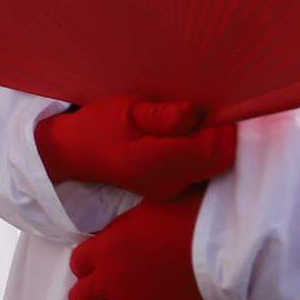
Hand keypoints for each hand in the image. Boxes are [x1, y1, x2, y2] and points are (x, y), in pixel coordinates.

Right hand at [35, 97, 237, 200]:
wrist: (77, 154)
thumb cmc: (100, 126)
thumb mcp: (127, 109)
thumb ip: (164, 115)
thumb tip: (196, 114)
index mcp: (155, 162)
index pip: (212, 150)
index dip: (222, 128)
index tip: (213, 109)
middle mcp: (169, 183)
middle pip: (220, 160)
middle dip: (221, 135)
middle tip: (201, 114)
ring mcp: (173, 190)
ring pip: (216, 167)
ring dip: (213, 144)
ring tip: (189, 126)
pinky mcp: (175, 190)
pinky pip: (205, 171)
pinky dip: (205, 153)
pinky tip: (184, 139)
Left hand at [54, 193, 211, 299]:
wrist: (214, 245)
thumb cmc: (179, 220)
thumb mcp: (134, 218)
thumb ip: (113, 237)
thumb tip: (105, 245)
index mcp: (102, 250)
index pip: (77, 264)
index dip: (87, 265)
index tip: (98, 265)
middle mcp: (107, 280)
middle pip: (80, 295)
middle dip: (89, 291)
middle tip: (103, 289)